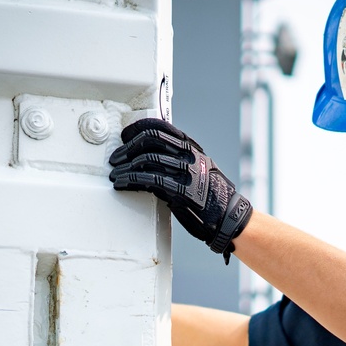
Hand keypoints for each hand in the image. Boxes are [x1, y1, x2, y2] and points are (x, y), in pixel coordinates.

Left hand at [109, 118, 251, 263]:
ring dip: (125, 167)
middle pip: (149, 141)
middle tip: (116, 158)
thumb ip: (180, 160)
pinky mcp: (180, 191)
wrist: (229, 218)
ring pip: (145, 161)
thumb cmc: (213, 197)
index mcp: (192, 148)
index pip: (160, 127)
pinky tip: (122, 183)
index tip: (124, 135)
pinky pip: (148, 181)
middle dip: (127, 148)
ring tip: (116, 174)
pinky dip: (130, 181)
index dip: (137, 129)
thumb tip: (152, 156)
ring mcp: (185, 173)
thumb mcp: (200, 169)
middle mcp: (189, 156)